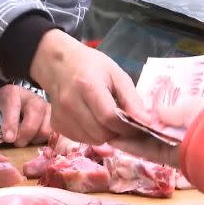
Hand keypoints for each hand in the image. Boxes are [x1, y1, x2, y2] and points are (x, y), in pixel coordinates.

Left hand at [0, 85, 51, 146]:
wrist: (14, 104)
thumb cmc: (0, 111)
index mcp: (12, 93)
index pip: (13, 106)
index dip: (11, 123)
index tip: (8, 138)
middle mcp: (32, 98)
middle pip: (34, 115)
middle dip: (25, 134)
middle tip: (17, 143)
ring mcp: (46, 107)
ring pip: (46, 128)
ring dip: (35, 139)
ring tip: (25, 141)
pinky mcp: (55, 119)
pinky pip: (54, 134)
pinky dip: (45, 142)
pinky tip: (35, 142)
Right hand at [30, 30, 148, 143]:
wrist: (59, 64)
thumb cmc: (92, 66)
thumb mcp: (116, 74)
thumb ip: (132, 99)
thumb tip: (147, 123)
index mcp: (88, 86)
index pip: (110, 118)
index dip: (126, 127)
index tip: (136, 125)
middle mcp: (71, 103)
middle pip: (101, 133)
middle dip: (116, 132)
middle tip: (121, 122)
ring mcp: (61, 116)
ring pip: (92, 140)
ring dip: (105, 135)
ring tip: (106, 119)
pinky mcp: (56, 125)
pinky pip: (81, 140)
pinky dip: (91, 135)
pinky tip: (92, 120)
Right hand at [107, 97, 203, 166]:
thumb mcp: (189, 107)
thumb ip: (170, 111)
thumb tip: (154, 113)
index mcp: (190, 116)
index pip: (165, 115)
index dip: (147, 113)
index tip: (129, 109)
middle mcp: (182, 133)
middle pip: (154, 129)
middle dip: (135, 126)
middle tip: (113, 122)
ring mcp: (176, 147)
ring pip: (149, 142)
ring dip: (130, 138)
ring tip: (109, 132)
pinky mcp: (171, 160)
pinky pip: (150, 152)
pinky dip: (135, 148)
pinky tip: (118, 142)